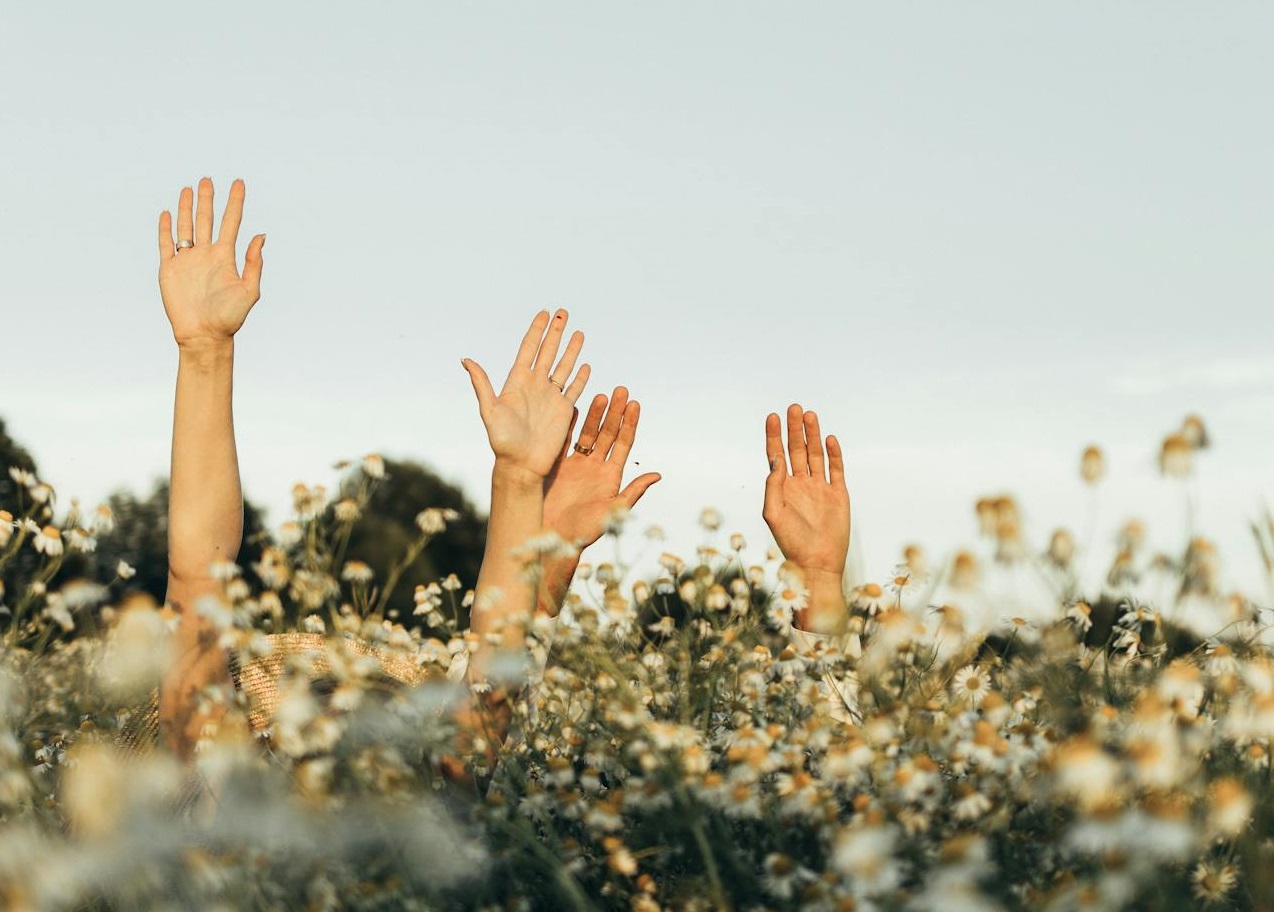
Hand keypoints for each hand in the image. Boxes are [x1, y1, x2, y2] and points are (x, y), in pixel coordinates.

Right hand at [158, 178, 264, 348]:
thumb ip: (254, 262)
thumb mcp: (249, 290)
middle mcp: (206, 255)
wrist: (204, 335)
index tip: (239, 183)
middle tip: (208, 179)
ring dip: (187, 208)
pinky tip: (167, 214)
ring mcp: (187, 260)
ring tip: (188, 188)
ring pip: (186, 227)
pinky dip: (165, 229)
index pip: (231, 222)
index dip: (235, 202)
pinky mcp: (169, 269)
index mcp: (226, 257)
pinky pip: (166, 244)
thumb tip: (261, 235)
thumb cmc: (230, 317)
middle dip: (208, 199)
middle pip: (207, 219)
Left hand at [462, 309, 590, 479]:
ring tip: (578, 332)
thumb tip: (466, 360)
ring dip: (571, 350)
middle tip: (563, 312)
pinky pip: (574, 389)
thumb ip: (482, 384)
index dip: (537, 331)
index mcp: (517, 382)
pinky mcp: (564, 411)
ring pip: (563, 367)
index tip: (544, 313)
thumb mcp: (489, 410)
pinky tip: (585, 364)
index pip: (529, 349)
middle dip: (556, 332)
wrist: (520, 465)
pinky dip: (580, 377)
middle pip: (548, 352)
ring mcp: (550, 397)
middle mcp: (535, 385)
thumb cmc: (502, 441)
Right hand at [544, 386, 661, 547]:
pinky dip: (568, 425)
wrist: (554, 538)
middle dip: (615, 412)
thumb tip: (657, 475)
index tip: (635, 404)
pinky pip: (564, 441)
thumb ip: (633, 492)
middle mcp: (595, 467)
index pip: (623, 444)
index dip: (630, 423)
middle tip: (621, 390)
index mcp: (611, 476)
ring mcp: (576, 465)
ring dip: (595, 415)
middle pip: (607, 434)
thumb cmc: (585, 530)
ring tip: (602, 395)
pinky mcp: (557, 467)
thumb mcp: (613, 511)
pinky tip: (572, 407)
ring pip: (587, 433)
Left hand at [763, 404, 849, 576]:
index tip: (773, 417)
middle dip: (794, 429)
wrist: (817, 562)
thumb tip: (776, 459)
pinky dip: (833, 453)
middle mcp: (800, 484)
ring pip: (815, 455)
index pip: (777, 455)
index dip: (774, 436)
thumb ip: (773, 485)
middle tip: (793, 408)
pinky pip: (836, 469)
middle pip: (797, 450)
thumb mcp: (774, 513)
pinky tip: (828, 438)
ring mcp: (819, 488)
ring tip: (809, 415)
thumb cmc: (791, 542)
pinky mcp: (838, 494)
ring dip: (812, 435)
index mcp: (782, 488)